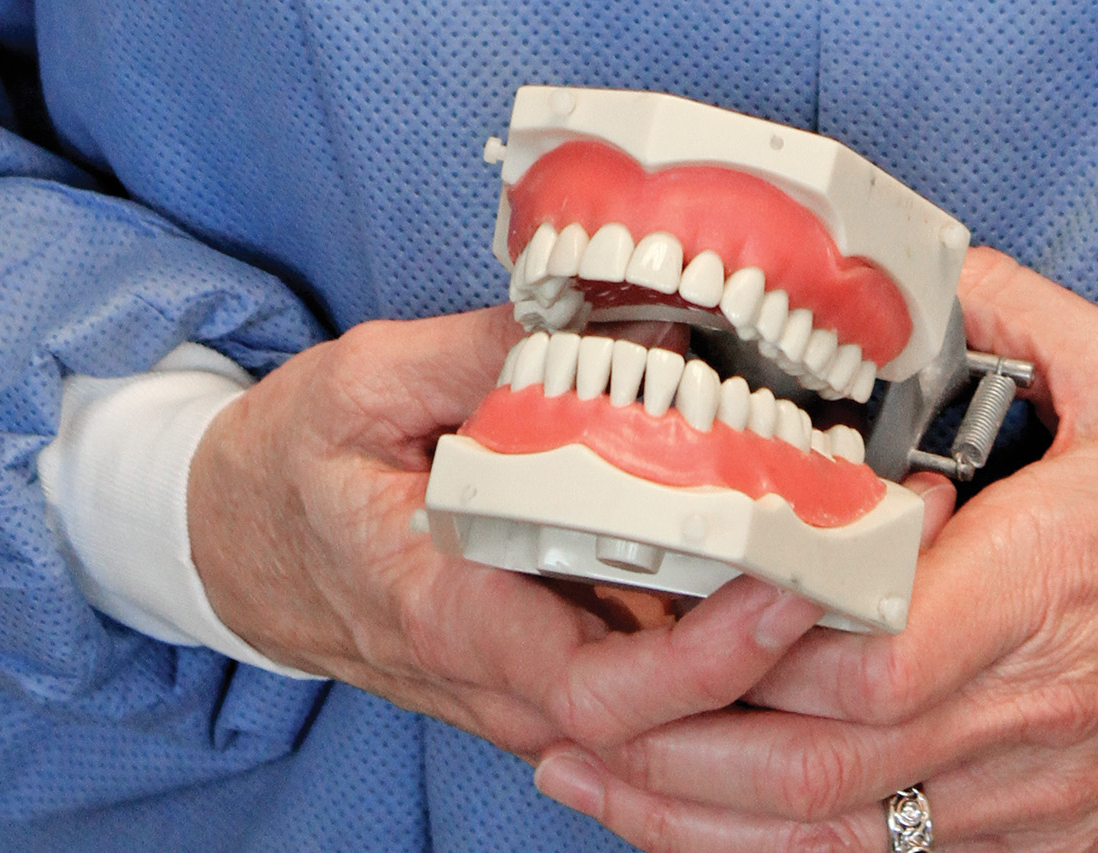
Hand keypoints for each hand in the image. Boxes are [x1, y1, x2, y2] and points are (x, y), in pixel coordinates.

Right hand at [189, 306, 832, 758]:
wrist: (230, 547)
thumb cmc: (286, 472)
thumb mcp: (359, 383)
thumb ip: (485, 354)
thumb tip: (625, 323)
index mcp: (448, 617)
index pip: (604, 692)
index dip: (712, 658)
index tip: (788, 584)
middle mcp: (498, 682)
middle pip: (668, 724)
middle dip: (781, 657)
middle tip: (867, 558)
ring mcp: (527, 694)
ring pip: (672, 719)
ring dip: (769, 657)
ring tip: (856, 556)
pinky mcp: (550, 677)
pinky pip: (655, 690)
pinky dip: (729, 647)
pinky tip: (795, 572)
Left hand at [534, 249, 1097, 850]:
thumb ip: (1009, 323)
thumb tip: (902, 271)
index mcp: (1047, 584)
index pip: (857, 647)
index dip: (737, 644)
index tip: (643, 604)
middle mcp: (1034, 706)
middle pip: (815, 763)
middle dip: (668, 748)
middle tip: (556, 708)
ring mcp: (1041, 788)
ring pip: (839, 837)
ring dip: (697, 822)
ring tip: (586, 781)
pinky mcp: (1053, 833)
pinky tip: (702, 833)